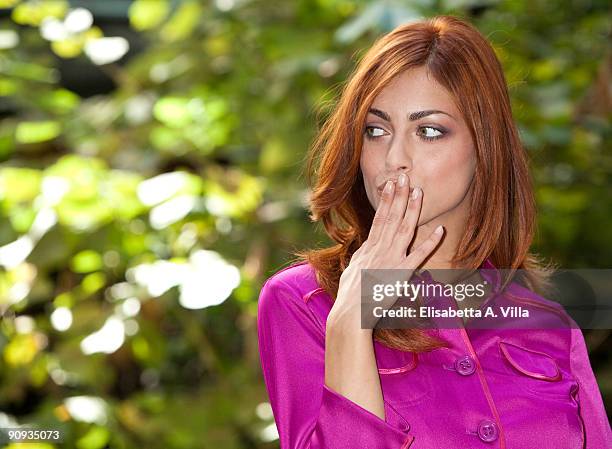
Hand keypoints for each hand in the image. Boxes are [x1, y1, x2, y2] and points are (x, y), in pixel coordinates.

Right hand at [327, 173, 444, 331]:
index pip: (380, 218)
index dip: (387, 200)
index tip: (391, 184)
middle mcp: (380, 249)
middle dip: (399, 196)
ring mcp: (391, 260)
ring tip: (419, 192)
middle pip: (391, 217)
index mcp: (369, 248)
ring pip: (404, 229)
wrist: (350, 312)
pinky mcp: (401, 273)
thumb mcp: (353, 269)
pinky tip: (439, 229)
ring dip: (412, 210)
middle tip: (405, 177)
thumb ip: (362, 256)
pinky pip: (419, 255)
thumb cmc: (349, 294)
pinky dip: (430, 242)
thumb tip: (365, 248)